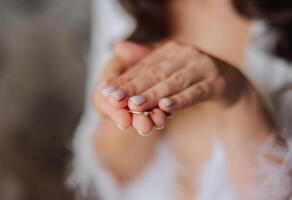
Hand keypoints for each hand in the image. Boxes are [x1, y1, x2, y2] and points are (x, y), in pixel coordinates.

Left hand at [103, 41, 249, 134]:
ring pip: (174, 83)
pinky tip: (166, 107)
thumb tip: (117, 47)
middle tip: (114, 100)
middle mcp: (186, 54)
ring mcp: (203, 66)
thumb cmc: (192, 77)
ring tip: (135, 105)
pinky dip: (181, 100)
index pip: (143, 67)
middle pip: (156, 73)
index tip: (106, 93)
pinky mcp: (217, 82)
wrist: (230, 83)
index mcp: (171, 50)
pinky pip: (197, 92)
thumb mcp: (169, 69)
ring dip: (153, 95)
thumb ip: (145, 60)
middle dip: (134, 88)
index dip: (124, 80)